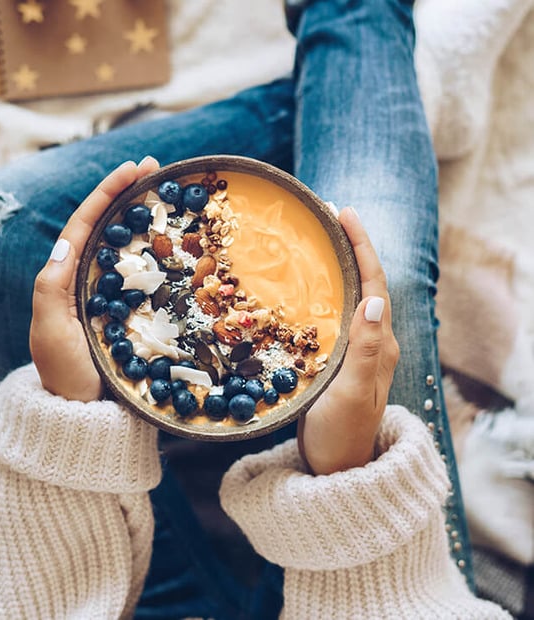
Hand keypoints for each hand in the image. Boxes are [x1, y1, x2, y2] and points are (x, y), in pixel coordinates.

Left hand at [30, 157, 159, 401]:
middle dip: (129, 195)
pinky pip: (143, 275)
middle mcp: (87, 280)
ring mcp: (110, 296)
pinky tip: (175, 244)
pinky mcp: (130, 313)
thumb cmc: (66, 374)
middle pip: (107, 226)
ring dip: (144, 218)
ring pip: (126, 247)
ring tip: (167, 195)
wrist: (86, 414)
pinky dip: (156, 254)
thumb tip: (67, 242)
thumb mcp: (51, 332)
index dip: (108, 193)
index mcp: (65, 278)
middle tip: (157, 170)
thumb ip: (52, 288)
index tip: (134, 169)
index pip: (85, 224)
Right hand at [297, 207, 399, 474]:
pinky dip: (326, 292)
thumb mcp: (353, 393)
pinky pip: (336, 315)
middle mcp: (374, 342)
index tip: (344, 214)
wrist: (336, 468)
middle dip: (351, 247)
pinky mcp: (340, 360)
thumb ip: (367, 350)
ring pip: (351, 297)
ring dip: (340, 266)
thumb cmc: (342, 434)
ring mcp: (357, 351)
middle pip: (366, 283)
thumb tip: (376, 300)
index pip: (375, 284)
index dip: (362, 247)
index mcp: (380, 344)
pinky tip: (307, 286)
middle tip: (327, 218)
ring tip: (317, 242)